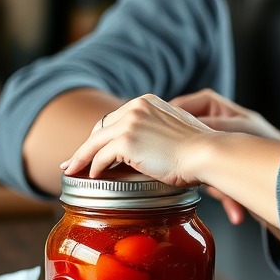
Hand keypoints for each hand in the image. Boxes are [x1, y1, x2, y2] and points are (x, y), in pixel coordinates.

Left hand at [60, 93, 279, 232]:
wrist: (207, 153)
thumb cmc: (200, 148)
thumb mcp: (178, 128)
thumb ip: (161, 129)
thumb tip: (153, 146)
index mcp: (148, 102)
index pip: (116, 117)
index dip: (103, 134)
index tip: (95, 147)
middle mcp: (136, 107)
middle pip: (101, 127)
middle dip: (87, 145)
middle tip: (74, 160)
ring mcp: (130, 123)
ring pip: (94, 142)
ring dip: (81, 157)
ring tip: (72, 170)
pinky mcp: (126, 141)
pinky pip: (100, 157)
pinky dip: (93, 167)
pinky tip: (92, 177)